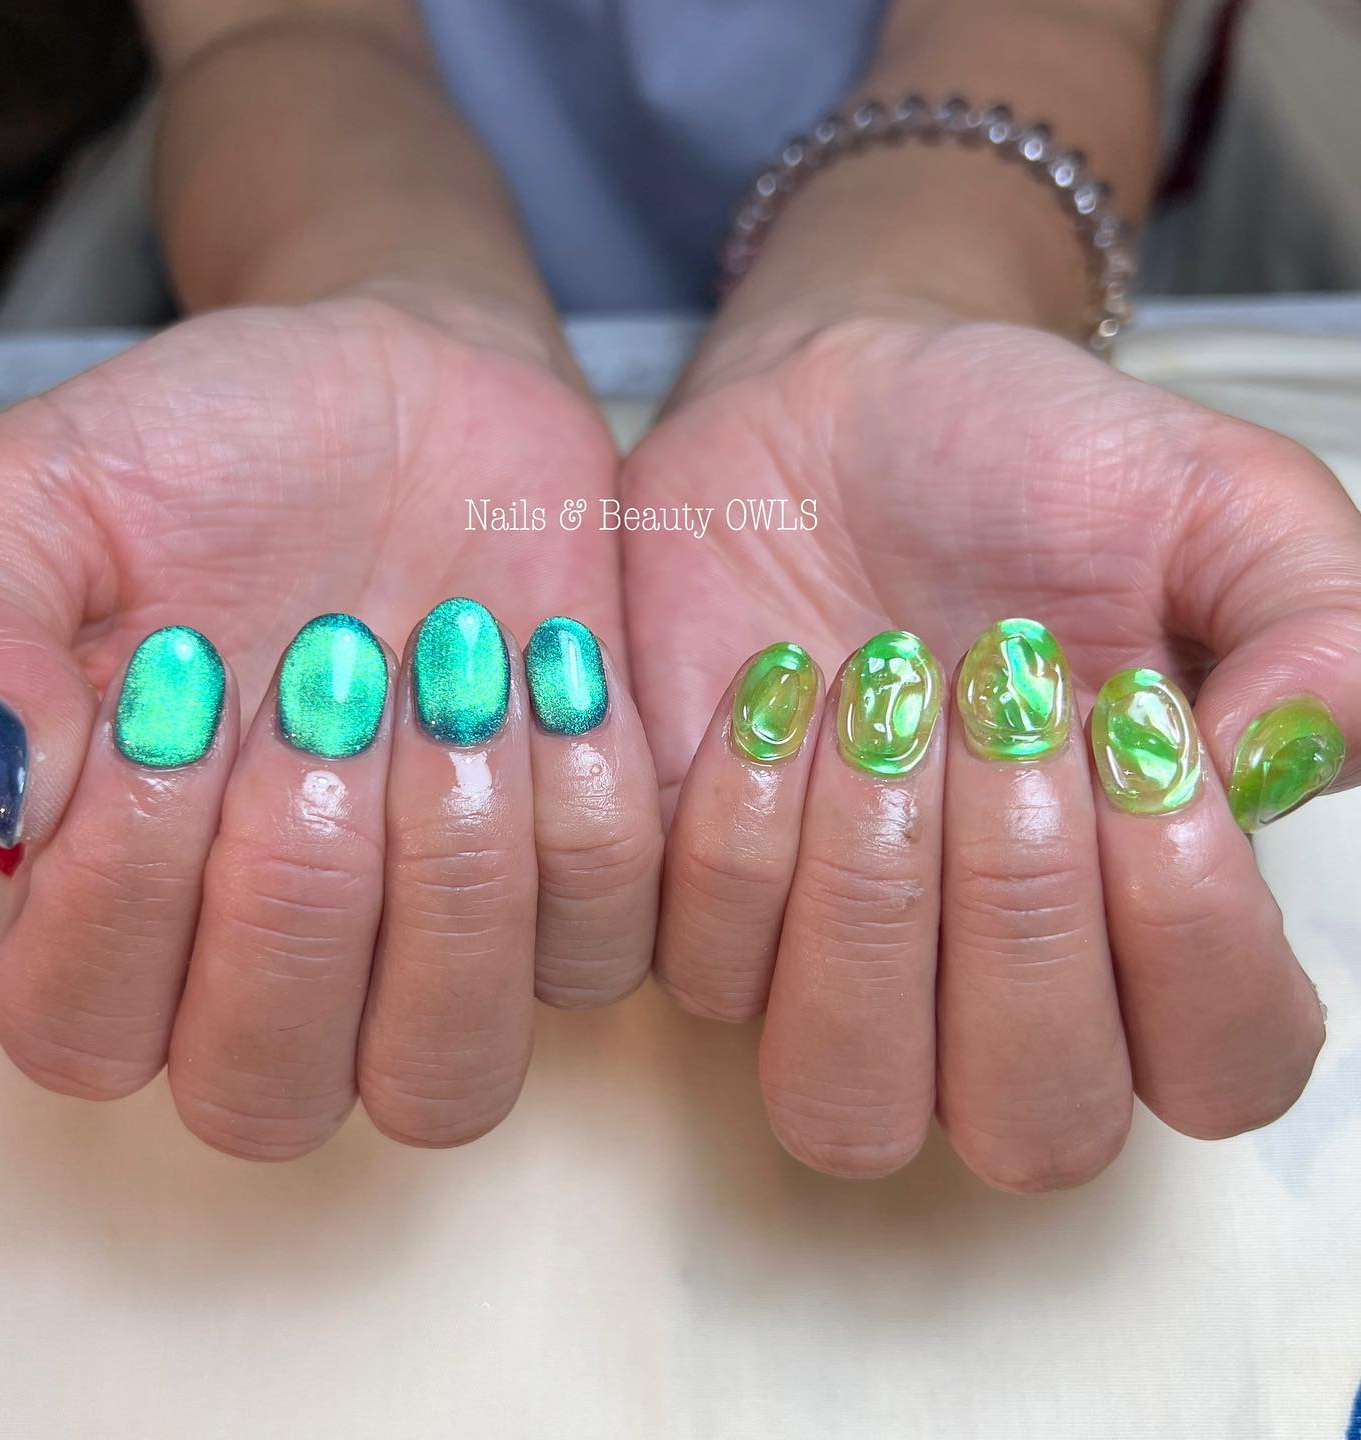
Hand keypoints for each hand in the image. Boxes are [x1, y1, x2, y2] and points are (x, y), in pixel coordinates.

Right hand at [0, 296, 660, 1158]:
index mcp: (121, 902)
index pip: (87, 1033)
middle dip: (301, 887)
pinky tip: (555, 660)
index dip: (125, 885)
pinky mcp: (572, 892)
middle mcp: (282, 963)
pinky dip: (584, 803)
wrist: (413, 394)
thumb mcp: (49, 497)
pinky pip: (599, 947)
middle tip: (327, 677)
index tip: (180, 669)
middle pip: (271, 1095)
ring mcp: (438, 945)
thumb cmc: (219, 454)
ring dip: (455, 872)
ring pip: (450, 1072)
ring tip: (452, 672)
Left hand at [623, 306, 1358, 1189]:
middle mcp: (986, 982)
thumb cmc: (1023, 463)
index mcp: (1146, 913)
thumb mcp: (1210, 498)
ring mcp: (822, 967)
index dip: (1192, 937)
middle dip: (1022, 910)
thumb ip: (1318, 624)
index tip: (1137, 729)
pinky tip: (771, 684)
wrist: (828, 414)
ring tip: (879, 692)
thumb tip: (1282, 769)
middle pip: (1031, 1128)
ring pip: (844, 1096)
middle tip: (1002, 704)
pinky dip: (742, 820)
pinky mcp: (689, 912)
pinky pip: (701, 965)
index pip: (1220, 1070)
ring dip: (871, 888)